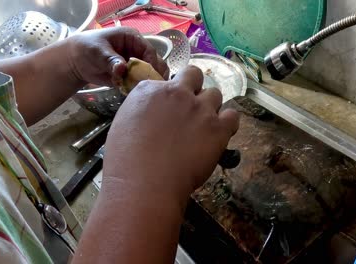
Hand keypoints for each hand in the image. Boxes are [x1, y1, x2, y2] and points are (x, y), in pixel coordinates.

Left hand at [67, 27, 169, 86]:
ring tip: (145, 92)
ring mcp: (135, 64)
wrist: (76, 61)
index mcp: (132, 38)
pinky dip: (140, 89)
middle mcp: (137, 51)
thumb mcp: (98, 52)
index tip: (150, 76)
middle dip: (154, 74)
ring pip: (150, 74)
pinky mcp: (131, 76)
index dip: (152, 63)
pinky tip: (137, 94)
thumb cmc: (87, 48)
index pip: (149, 50)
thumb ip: (111, 60)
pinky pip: (140, 83)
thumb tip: (122, 68)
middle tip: (152, 87)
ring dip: (149, 83)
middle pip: (155, 63)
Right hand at [103, 66, 239, 203]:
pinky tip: (219, 134)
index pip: (167, 81)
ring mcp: (200, 109)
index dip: (170, 95)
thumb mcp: (123, 124)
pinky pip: (233, 116)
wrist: (145, 183)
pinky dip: (228, 123)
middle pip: (194, 75)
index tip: (169, 109)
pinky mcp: (218, 128)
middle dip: (193, 88)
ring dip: (210, 106)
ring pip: (215, 93)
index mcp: (150, 90)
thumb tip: (154, 114)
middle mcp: (177, 93)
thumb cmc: (125, 160)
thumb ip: (142, 110)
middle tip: (189, 110)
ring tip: (203, 126)